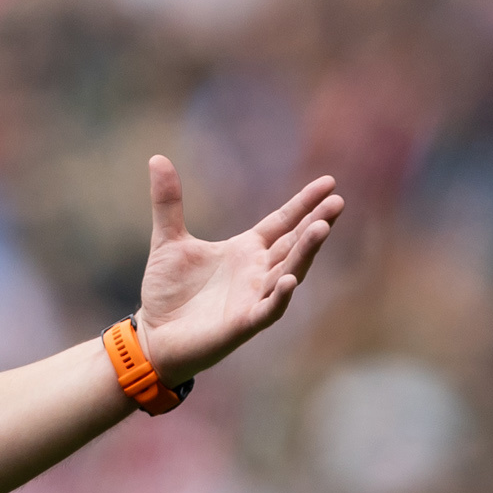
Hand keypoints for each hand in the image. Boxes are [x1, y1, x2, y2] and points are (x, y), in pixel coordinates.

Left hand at [133, 157, 342, 379]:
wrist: (154, 335)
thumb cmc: (167, 292)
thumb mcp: (167, 240)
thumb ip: (168, 202)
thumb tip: (157, 158)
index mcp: (246, 250)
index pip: (283, 223)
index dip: (304, 204)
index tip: (329, 183)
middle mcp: (257, 273)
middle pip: (294, 245)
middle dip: (315, 224)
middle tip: (337, 202)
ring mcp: (253, 298)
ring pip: (288, 272)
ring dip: (305, 253)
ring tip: (321, 229)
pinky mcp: (242, 324)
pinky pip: (267, 309)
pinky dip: (279, 296)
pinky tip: (289, 280)